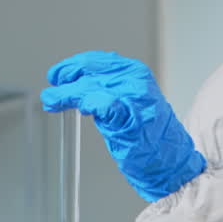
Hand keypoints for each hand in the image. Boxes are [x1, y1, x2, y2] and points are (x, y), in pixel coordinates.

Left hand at [41, 51, 205, 201]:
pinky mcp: (132, 119)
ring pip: (92, 87)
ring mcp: (135, 99)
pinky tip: (79, 108)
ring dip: (67, 94)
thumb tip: (73, 88)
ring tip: (51, 101)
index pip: (97, 60)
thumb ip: (104, 92)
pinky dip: (88, 103)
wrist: (171, 161)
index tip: (58, 74)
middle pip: (91, 72)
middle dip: (67, 79)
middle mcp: (135, 81)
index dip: (73, 65)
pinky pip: (105, 105)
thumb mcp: (126, 103)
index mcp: (134, 73)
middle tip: (51, 90)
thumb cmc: (149, 137)